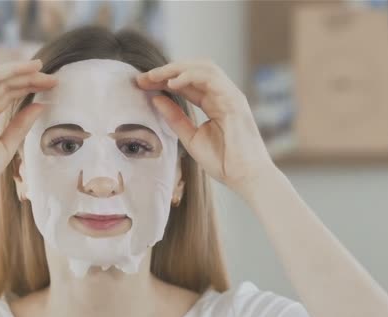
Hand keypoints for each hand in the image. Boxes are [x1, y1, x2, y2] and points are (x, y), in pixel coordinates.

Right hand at [0, 59, 56, 202]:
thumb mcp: (7, 145)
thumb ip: (21, 125)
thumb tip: (41, 106)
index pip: (8, 93)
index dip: (29, 86)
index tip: (51, 85)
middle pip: (1, 83)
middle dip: (26, 77)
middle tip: (51, 76)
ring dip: (12, 70)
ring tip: (36, 67)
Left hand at [136, 59, 275, 194]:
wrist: (245, 178)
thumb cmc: (224, 162)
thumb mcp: (191, 138)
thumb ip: (175, 118)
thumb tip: (155, 99)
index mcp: (214, 103)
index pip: (187, 83)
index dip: (164, 80)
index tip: (141, 84)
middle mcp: (223, 95)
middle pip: (194, 69)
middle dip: (167, 70)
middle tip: (143, 77)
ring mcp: (231, 95)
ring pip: (203, 68)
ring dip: (176, 69)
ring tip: (155, 76)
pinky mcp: (235, 101)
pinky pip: (211, 79)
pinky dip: (190, 77)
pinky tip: (172, 83)